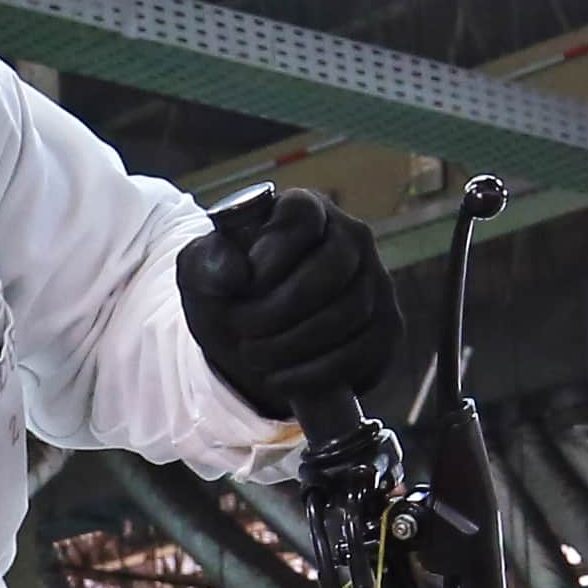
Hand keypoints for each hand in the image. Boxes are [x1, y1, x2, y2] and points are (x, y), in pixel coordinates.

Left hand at [175, 186, 401, 416]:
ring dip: (293, 344)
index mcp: (305, 210)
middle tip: (242, 330)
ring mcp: (376, 281)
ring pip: (349, 313)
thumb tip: (236, 273)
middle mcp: (351, 237)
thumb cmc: (230, 292)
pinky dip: (316, 372)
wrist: (253, 337)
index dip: (271, 254)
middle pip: (330, 271)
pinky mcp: (386, 328)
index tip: (242, 287)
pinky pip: (362, 352)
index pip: (302, 217)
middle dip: (278, 310)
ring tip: (255, 355)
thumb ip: (207, 262)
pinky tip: (281, 378)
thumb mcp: (201, 272)